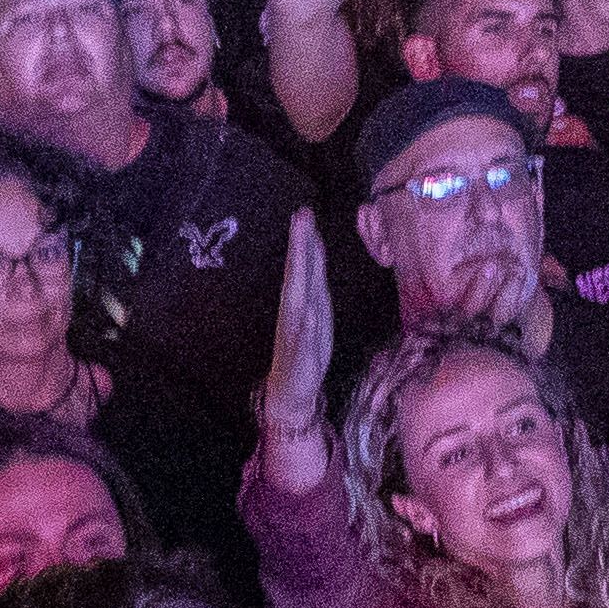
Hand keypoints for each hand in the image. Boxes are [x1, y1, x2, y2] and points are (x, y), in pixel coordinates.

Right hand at [257, 227, 334, 451]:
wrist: (292, 394)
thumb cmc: (305, 351)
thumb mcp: (315, 312)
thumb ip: (314, 282)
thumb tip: (315, 249)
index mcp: (302, 302)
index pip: (304, 267)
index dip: (304, 241)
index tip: (304, 213)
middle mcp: (296, 313)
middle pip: (298, 275)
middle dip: (300, 246)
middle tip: (301, 216)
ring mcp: (296, 333)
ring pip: (298, 298)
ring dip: (299, 273)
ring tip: (301, 249)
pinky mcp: (300, 355)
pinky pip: (303, 335)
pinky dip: (303, 320)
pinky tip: (304, 306)